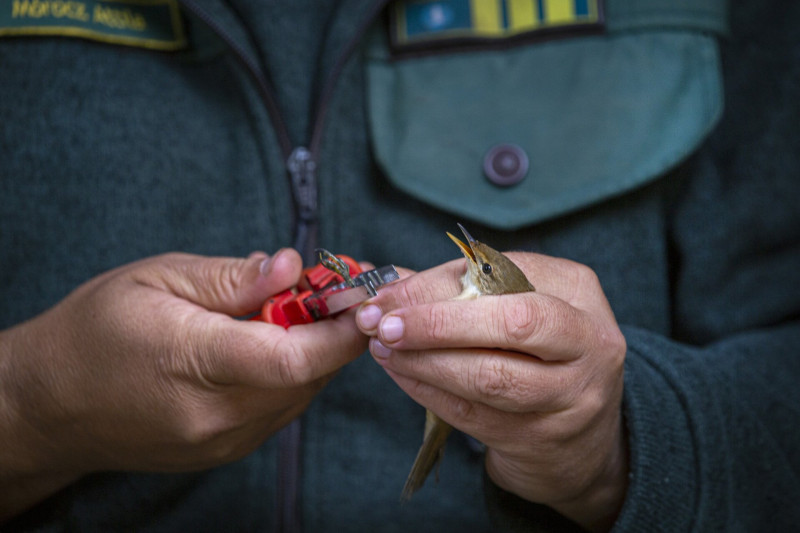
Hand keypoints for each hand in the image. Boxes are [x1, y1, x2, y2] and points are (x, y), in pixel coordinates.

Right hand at [0, 250, 366, 518]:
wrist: (51, 405)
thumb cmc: (96, 330)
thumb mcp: (157, 279)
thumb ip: (231, 278)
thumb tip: (291, 266)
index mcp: (193, 363)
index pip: (293, 357)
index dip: (340, 328)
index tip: (363, 296)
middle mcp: (215, 416)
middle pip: (308, 376)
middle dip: (334, 331)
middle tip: (336, 290)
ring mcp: (222, 442)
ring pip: (301, 394)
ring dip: (315, 352)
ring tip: (301, 311)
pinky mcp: (225, 451)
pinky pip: (281, 409)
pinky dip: (292, 374)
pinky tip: (273, 343)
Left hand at [356, 253, 627, 531]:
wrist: (584, 436)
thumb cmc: (538, 352)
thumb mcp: (516, 306)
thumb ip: (458, 291)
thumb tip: (391, 288)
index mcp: (577, 290)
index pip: (501, 274)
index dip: (437, 284)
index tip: (386, 294)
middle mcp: (586, 340)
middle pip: (511, 323)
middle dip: (436, 323)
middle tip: (382, 324)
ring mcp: (570, 394)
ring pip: (489, 376)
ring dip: (424, 361)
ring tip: (383, 348)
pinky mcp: (543, 437)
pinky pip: (474, 414)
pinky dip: (429, 391)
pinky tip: (402, 374)